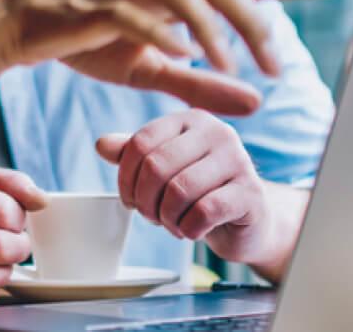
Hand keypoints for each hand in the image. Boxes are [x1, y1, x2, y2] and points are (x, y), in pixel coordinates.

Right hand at [0, 0, 351, 115]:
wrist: (22, 30)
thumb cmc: (90, 44)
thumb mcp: (152, 71)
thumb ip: (202, 83)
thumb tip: (258, 102)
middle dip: (255, 17)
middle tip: (276, 66)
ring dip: (212, 23)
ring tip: (231, 64)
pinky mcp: (94, 7)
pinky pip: (132, 11)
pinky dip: (160, 29)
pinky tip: (181, 52)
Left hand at [96, 111, 273, 264]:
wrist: (248, 220)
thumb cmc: (201, 191)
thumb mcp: (165, 169)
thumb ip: (134, 155)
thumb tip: (101, 144)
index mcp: (190, 120)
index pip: (141, 142)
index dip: (126, 177)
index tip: (129, 200)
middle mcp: (217, 132)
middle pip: (157, 166)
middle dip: (145, 201)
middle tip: (151, 216)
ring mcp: (239, 160)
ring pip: (179, 190)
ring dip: (166, 218)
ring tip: (172, 224)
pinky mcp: (251, 193)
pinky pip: (204, 212)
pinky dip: (188, 229)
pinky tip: (192, 231)